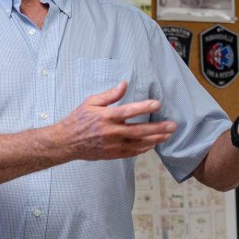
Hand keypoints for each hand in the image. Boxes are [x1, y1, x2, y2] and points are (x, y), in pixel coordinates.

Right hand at [56, 81, 176, 160]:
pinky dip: (143, 149)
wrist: (66, 142)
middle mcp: (111, 132)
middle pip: (138, 130)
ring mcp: (112, 145)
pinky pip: (131, 152)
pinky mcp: (112, 154)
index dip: (144, 107)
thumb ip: (109, 95)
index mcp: (106, 117)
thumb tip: (124, 84)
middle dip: (157, 128)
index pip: (128, 111)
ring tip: (167, 135)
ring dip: (155, 139)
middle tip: (172, 125)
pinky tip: (152, 144)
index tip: (157, 104)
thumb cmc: (78, 120)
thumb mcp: (91, 102)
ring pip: (138, 143)